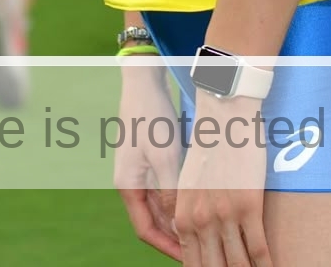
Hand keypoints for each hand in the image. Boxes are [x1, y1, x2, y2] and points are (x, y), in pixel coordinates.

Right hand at [115, 62, 184, 260]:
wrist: (143, 80)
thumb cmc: (151, 116)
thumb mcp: (164, 156)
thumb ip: (171, 193)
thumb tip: (180, 227)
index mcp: (128, 186)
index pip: (146, 230)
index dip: (167, 247)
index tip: (188, 258)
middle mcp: (131, 182)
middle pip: (153, 220)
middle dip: (175, 236)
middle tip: (201, 249)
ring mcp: (140, 169)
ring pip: (160, 204)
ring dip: (179, 217)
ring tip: (203, 230)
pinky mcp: (150, 157)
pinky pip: (164, 186)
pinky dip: (179, 197)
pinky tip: (197, 201)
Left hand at [173, 92, 272, 266]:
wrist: (225, 114)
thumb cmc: (208, 144)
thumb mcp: (187, 182)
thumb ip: (187, 212)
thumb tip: (192, 236)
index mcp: (183, 217)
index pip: (193, 263)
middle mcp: (201, 221)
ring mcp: (225, 216)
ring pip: (237, 264)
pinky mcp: (249, 206)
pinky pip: (258, 248)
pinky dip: (266, 265)